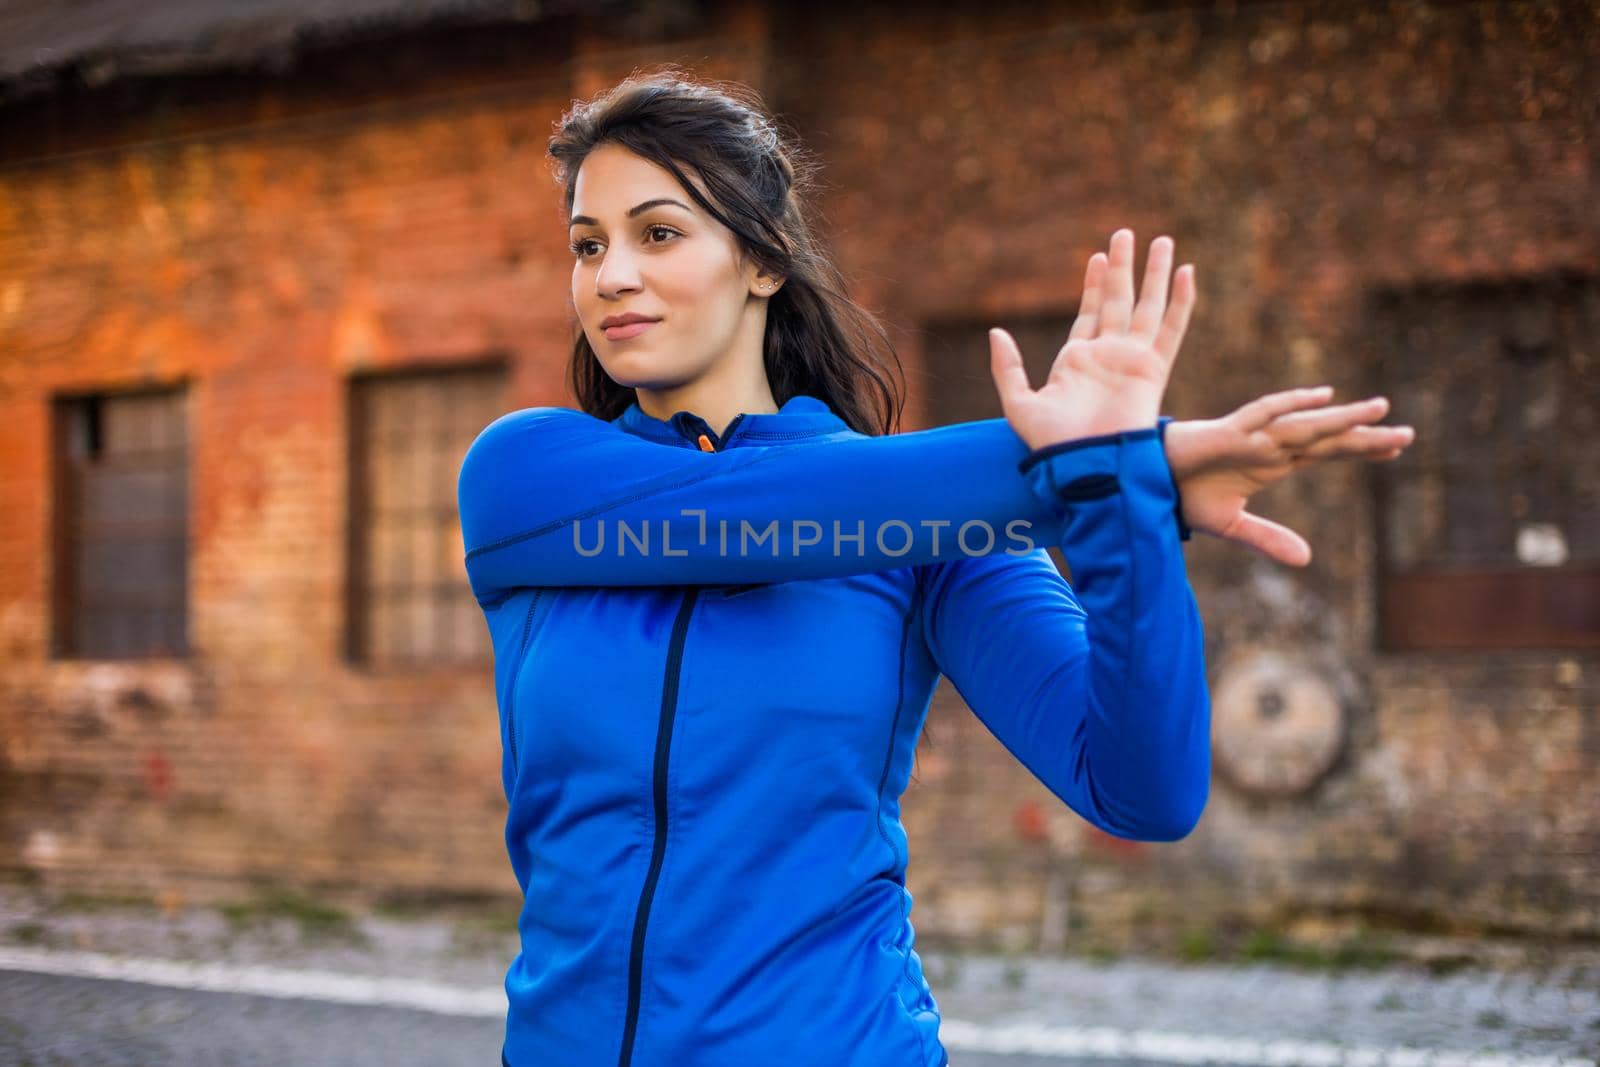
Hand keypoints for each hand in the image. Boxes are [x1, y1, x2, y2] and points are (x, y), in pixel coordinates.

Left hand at [990, 229, 1193, 448]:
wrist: (1086, 465)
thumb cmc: (1052, 444)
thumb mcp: (1018, 402)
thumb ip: (1007, 367)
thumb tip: (996, 332)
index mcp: (1077, 361)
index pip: (1089, 313)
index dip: (1093, 285)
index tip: (1095, 257)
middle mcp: (1107, 356)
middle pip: (1118, 301)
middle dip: (1121, 268)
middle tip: (1123, 234)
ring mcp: (1132, 360)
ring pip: (1148, 307)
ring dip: (1155, 274)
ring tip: (1163, 241)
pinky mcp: (1154, 369)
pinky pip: (1171, 329)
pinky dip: (1181, 302)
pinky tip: (1188, 273)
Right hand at [1163, 388, 1416, 565]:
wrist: (1147, 482)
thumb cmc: (1185, 496)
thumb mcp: (1233, 525)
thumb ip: (1269, 539)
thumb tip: (1307, 561)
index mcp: (1275, 464)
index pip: (1328, 454)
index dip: (1362, 450)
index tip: (1398, 447)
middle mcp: (1271, 447)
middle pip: (1328, 439)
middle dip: (1367, 436)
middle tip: (1409, 435)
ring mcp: (1253, 436)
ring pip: (1306, 425)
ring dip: (1342, 418)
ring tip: (1381, 410)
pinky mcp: (1229, 432)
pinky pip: (1264, 413)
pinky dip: (1290, 404)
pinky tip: (1321, 396)